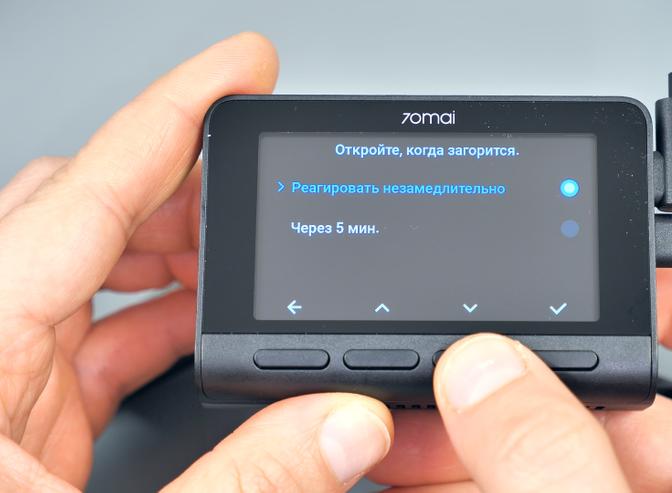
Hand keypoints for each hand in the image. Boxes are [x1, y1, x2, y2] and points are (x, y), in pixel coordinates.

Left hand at [0, 33, 394, 490]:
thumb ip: (240, 484)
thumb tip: (345, 427)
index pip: (87, 188)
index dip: (174, 114)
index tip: (238, 66)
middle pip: (85, 211)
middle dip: (185, 183)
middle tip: (260, 176)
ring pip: (94, 271)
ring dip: (178, 252)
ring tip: (250, 250)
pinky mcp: (20, 425)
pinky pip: (100, 339)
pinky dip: (164, 321)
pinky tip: (211, 327)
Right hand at [369, 269, 671, 491]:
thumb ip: (562, 465)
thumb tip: (487, 375)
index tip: (614, 265)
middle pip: (626, 397)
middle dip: (525, 375)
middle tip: (453, 368)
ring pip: (550, 454)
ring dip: (470, 431)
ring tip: (398, 424)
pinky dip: (454, 480)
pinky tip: (402, 468)